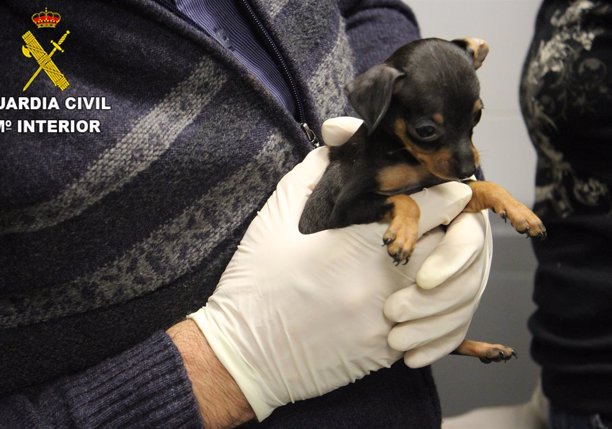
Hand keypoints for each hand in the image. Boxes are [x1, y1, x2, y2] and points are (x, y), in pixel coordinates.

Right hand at [189, 140, 480, 419]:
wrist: (244, 354)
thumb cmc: (255, 283)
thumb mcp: (275, 218)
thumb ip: (313, 173)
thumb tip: (341, 142)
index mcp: (357, 245)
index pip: (432, 209)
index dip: (446, 194)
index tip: (451, 188)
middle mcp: (383, 284)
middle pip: (456, 248)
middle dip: (459, 228)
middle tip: (454, 220)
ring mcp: (389, 323)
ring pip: (455, 293)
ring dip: (456, 271)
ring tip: (445, 257)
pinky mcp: (386, 354)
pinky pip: (435, 329)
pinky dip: (439, 309)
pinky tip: (427, 296)